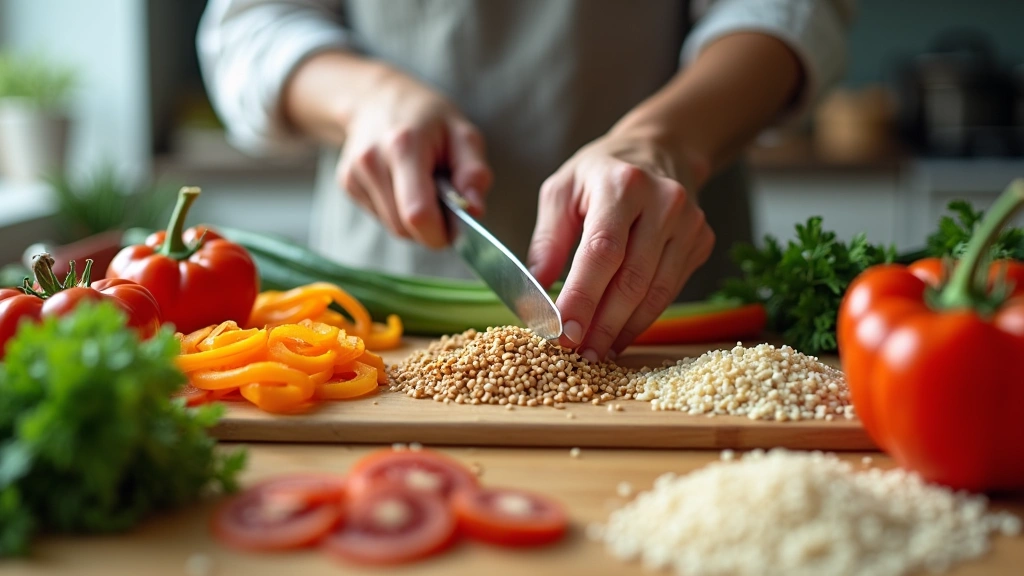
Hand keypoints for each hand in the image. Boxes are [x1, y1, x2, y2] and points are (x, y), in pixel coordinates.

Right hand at [337, 69, 492, 247]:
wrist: (377, 98)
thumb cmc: (428, 117)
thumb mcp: (462, 133)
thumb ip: (473, 172)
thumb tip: (475, 210)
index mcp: (404, 146)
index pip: (418, 214)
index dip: (440, 232)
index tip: (456, 227)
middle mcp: (372, 161)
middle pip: (403, 227)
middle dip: (430, 228)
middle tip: (444, 202)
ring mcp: (354, 173)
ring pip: (392, 227)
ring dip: (414, 221)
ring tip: (423, 187)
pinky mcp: (347, 183)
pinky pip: (381, 218)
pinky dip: (398, 212)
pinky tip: (403, 185)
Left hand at [527, 130, 713, 360]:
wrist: (659, 149)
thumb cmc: (601, 172)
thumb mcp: (562, 191)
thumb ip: (547, 240)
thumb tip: (534, 289)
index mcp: (622, 185)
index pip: (603, 251)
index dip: (583, 296)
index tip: (563, 332)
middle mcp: (663, 202)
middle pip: (632, 278)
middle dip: (602, 323)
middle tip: (577, 354)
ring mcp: (689, 223)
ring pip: (655, 291)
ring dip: (623, 329)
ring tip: (595, 352)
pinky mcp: (701, 241)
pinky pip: (670, 290)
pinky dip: (643, 318)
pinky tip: (619, 333)